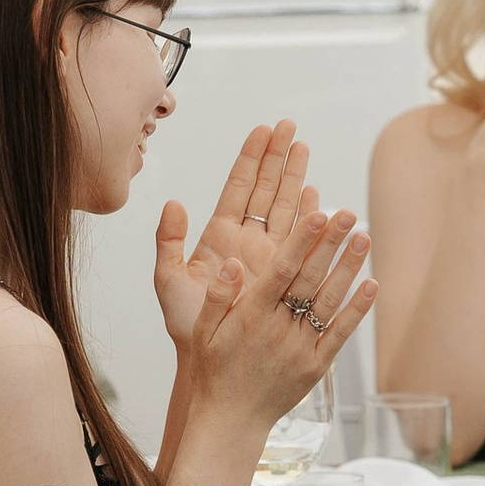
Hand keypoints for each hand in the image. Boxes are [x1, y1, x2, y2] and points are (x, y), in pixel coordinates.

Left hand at [153, 121, 323, 354]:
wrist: (212, 359)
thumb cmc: (188, 326)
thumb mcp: (169, 282)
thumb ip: (168, 242)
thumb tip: (173, 202)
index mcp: (219, 236)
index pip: (238, 188)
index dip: (250, 158)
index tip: (262, 130)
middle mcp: (247, 240)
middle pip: (265, 189)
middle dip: (277, 156)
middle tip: (290, 126)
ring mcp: (269, 255)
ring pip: (285, 207)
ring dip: (296, 177)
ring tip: (304, 146)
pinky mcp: (287, 273)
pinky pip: (301, 238)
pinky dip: (308, 215)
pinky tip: (316, 192)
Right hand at [185, 198, 377, 429]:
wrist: (231, 419)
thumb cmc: (215, 371)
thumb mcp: (203, 332)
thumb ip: (217, 296)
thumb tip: (233, 262)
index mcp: (250, 315)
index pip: (280, 270)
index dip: (301, 240)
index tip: (317, 213)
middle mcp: (278, 329)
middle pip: (309, 278)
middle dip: (329, 243)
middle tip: (347, 213)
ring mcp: (300, 348)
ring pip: (328, 301)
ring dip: (348, 268)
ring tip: (364, 238)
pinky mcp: (316, 366)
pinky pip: (340, 334)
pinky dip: (356, 310)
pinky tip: (371, 285)